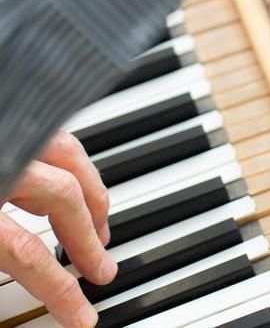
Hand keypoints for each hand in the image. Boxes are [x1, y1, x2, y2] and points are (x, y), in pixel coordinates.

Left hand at [0, 131, 113, 327]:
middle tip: (100, 264)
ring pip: (65, 152)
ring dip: (91, 188)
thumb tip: (30, 271)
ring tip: (98, 219)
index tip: (81, 314)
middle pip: (62, 195)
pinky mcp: (6, 122)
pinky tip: (67, 178)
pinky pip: (48, 135)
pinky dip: (66, 160)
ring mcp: (6, 138)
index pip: (29, 252)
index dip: (60, 289)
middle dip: (89, 233)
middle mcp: (1, 163)